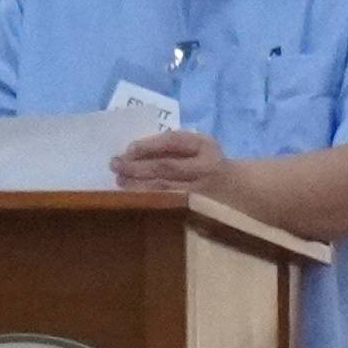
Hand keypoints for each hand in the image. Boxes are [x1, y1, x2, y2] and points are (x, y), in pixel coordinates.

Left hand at [110, 127, 232, 201]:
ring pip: (163, 187)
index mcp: (204, 145)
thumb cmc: (206, 157)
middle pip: (165, 167)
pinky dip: (147, 197)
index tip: (129, 149)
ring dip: (138, 184)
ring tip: (119, 180)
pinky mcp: (192, 205)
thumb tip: (135, 150)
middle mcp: (202, 168)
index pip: (173, 142)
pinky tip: (132, 195)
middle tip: (115, 164)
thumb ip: (172, 143)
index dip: (149, 145)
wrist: (232, 184)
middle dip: (137, 166)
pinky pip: (165, 201)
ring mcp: (198, 190)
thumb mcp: (197, 142)